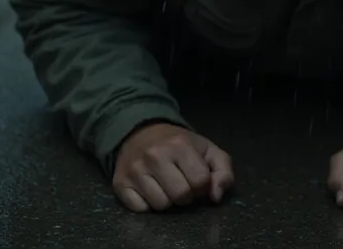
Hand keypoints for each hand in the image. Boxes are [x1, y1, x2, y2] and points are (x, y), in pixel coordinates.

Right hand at [112, 123, 233, 211]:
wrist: (140, 132)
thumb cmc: (178, 144)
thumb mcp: (207, 149)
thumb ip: (223, 171)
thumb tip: (216, 196)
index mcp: (179, 145)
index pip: (201, 182)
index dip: (202, 185)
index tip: (196, 177)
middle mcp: (154, 156)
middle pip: (181, 196)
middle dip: (186, 194)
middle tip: (181, 182)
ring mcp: (135, 170)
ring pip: (161, 206)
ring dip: (167, 200)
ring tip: (165, 185)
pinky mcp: (120, 183)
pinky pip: (140, 209)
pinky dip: (147, 204)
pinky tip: (149, 189)